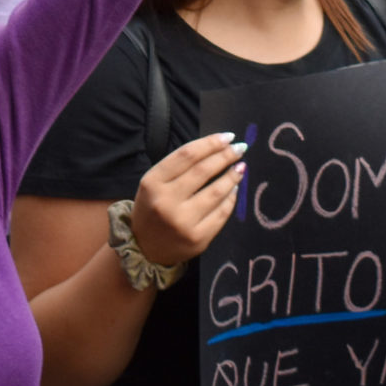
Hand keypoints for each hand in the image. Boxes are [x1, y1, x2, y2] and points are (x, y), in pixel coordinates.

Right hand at [128, 132, 248, 271]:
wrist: (145, 248)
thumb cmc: (152, 208)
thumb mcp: (154, 183)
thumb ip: (178, 168)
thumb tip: (216, 149)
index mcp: (152, 182)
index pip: (186, 155)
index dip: (210, 143)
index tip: (228, 136)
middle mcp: (166, 201)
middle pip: (203, 170)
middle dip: (225, 156)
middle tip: (240, 148)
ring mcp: (183, 222)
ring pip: (216, 192)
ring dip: (232, 176)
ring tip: (240, 167)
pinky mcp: (198, 239)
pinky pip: (221, 214)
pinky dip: (231, 199)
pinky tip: (234, 189)